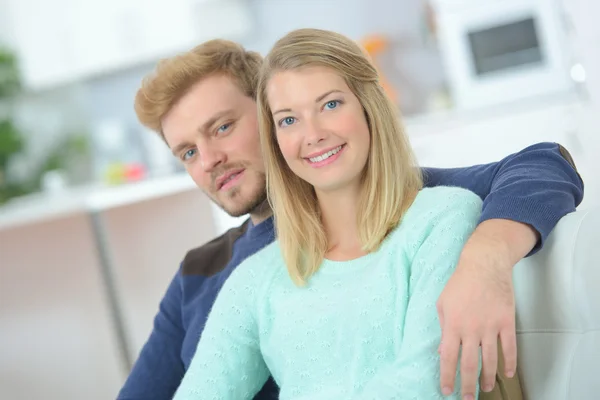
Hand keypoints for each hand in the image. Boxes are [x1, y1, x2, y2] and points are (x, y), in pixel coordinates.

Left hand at [436, 219, 536, 398]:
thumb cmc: (460, 282)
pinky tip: (507, 374)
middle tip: (466, 399)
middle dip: (467, 385)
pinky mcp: (507, 321)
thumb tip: (444, 351)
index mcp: (453, 325)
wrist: (484, 264)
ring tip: (486, 389)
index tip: (446, 390)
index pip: (448, 357)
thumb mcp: (443, 303)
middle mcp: (471, 329)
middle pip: (470, 364)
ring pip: (491, 359)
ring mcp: (491, 326)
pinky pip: (510, 347)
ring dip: (488, 377)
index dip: (447, 376)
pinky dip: (509, 363)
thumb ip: (443, 328)